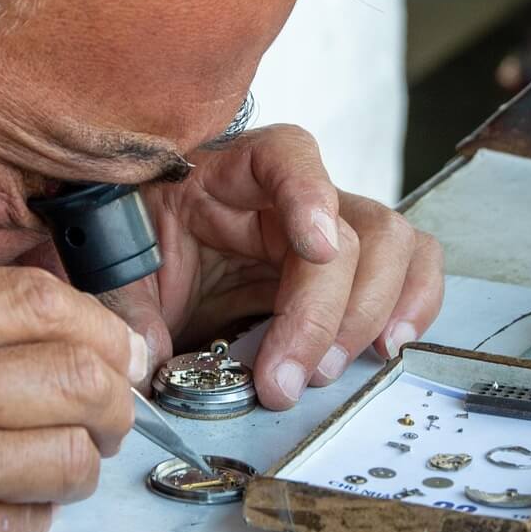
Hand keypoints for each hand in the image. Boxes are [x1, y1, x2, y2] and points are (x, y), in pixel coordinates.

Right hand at [0, 267, 143, 531]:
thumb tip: (52, 325)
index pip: (37, 299)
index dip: (100, 324)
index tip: (121, 351)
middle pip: (76, 374)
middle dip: (114, 401)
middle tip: (110, 419)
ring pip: (70, 455)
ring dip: (76, 469)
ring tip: (44, 474)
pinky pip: (32, 525)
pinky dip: (24, 523)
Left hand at [107, 124, 444, 409]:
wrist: (148, 260)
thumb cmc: (140, 245)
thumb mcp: (118, 266)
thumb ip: (128, 305)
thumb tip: (149, 354)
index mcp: (233, 170)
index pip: (287, 156)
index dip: (310, 195)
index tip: (317, 248)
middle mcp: (294, 194)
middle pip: (353, 228)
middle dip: (328, 312)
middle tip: (291, 375)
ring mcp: (331, 230)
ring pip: (395, 248)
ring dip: (372, 316)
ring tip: (330, 371)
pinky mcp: (350, 271)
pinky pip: (410, 270)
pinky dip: (413, 307)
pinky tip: (387, 347)